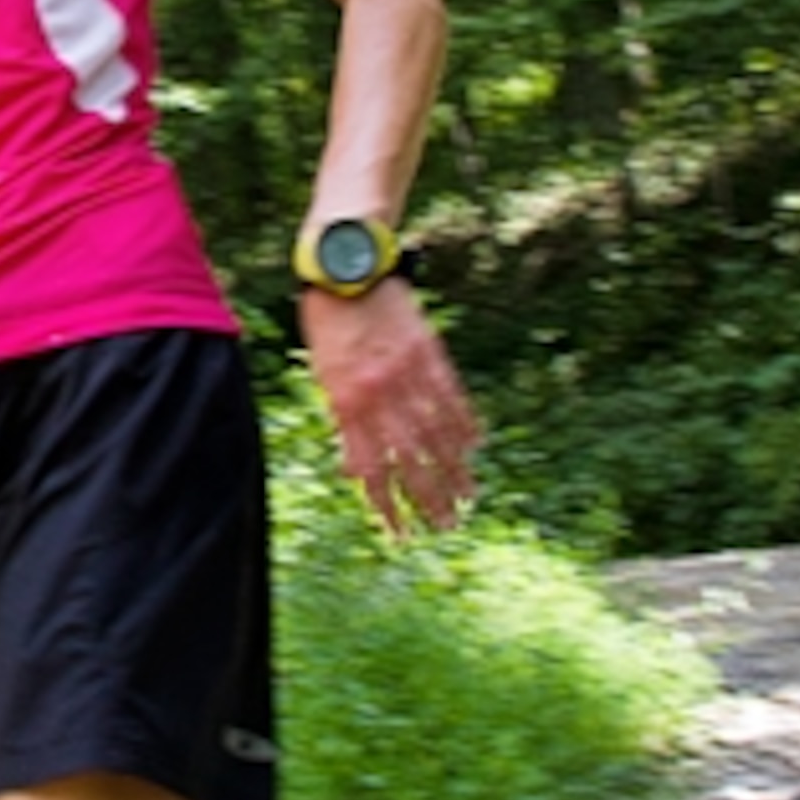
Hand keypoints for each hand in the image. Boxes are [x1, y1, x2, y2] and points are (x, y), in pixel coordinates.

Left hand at [298, 281, 481, 533]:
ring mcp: (407, 374)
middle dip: (427, 498)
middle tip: (445, 526)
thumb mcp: (324, 376)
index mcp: (347, 404)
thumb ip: (343, 419)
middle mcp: (378, 395)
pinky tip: (475, 446)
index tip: (398, 531)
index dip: (385, 505)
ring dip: (454, 469)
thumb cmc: (328, 325)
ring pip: (435, 433)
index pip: (369, 469)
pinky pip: (451, 396)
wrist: (345, 268)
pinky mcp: (429, 352)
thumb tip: (353, 465)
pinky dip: (464, 423)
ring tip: (469, 497)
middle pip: (408, 460)